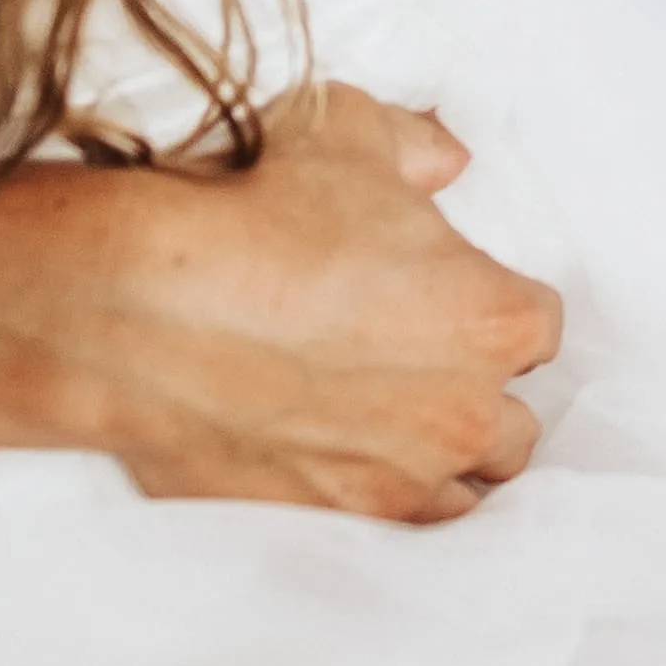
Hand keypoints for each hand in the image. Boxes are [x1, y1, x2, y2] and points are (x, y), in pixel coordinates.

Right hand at [0, 82, 558, 521]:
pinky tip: (346, 469)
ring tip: (391, 426)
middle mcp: (461, 413)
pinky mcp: (326, 520)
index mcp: (490, 319)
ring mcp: (395, 480)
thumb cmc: (247, 209)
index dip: (490, 304)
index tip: (446, 292)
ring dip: (440, 461)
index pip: (536, 324)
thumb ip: (412, 147)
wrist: (129, 304)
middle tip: (418, 360)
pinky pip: (388, 533)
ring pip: (462, 491)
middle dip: (475, 393)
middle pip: (511, 424)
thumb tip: (444, 158)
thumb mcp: (342, 132)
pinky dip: (382, 505)